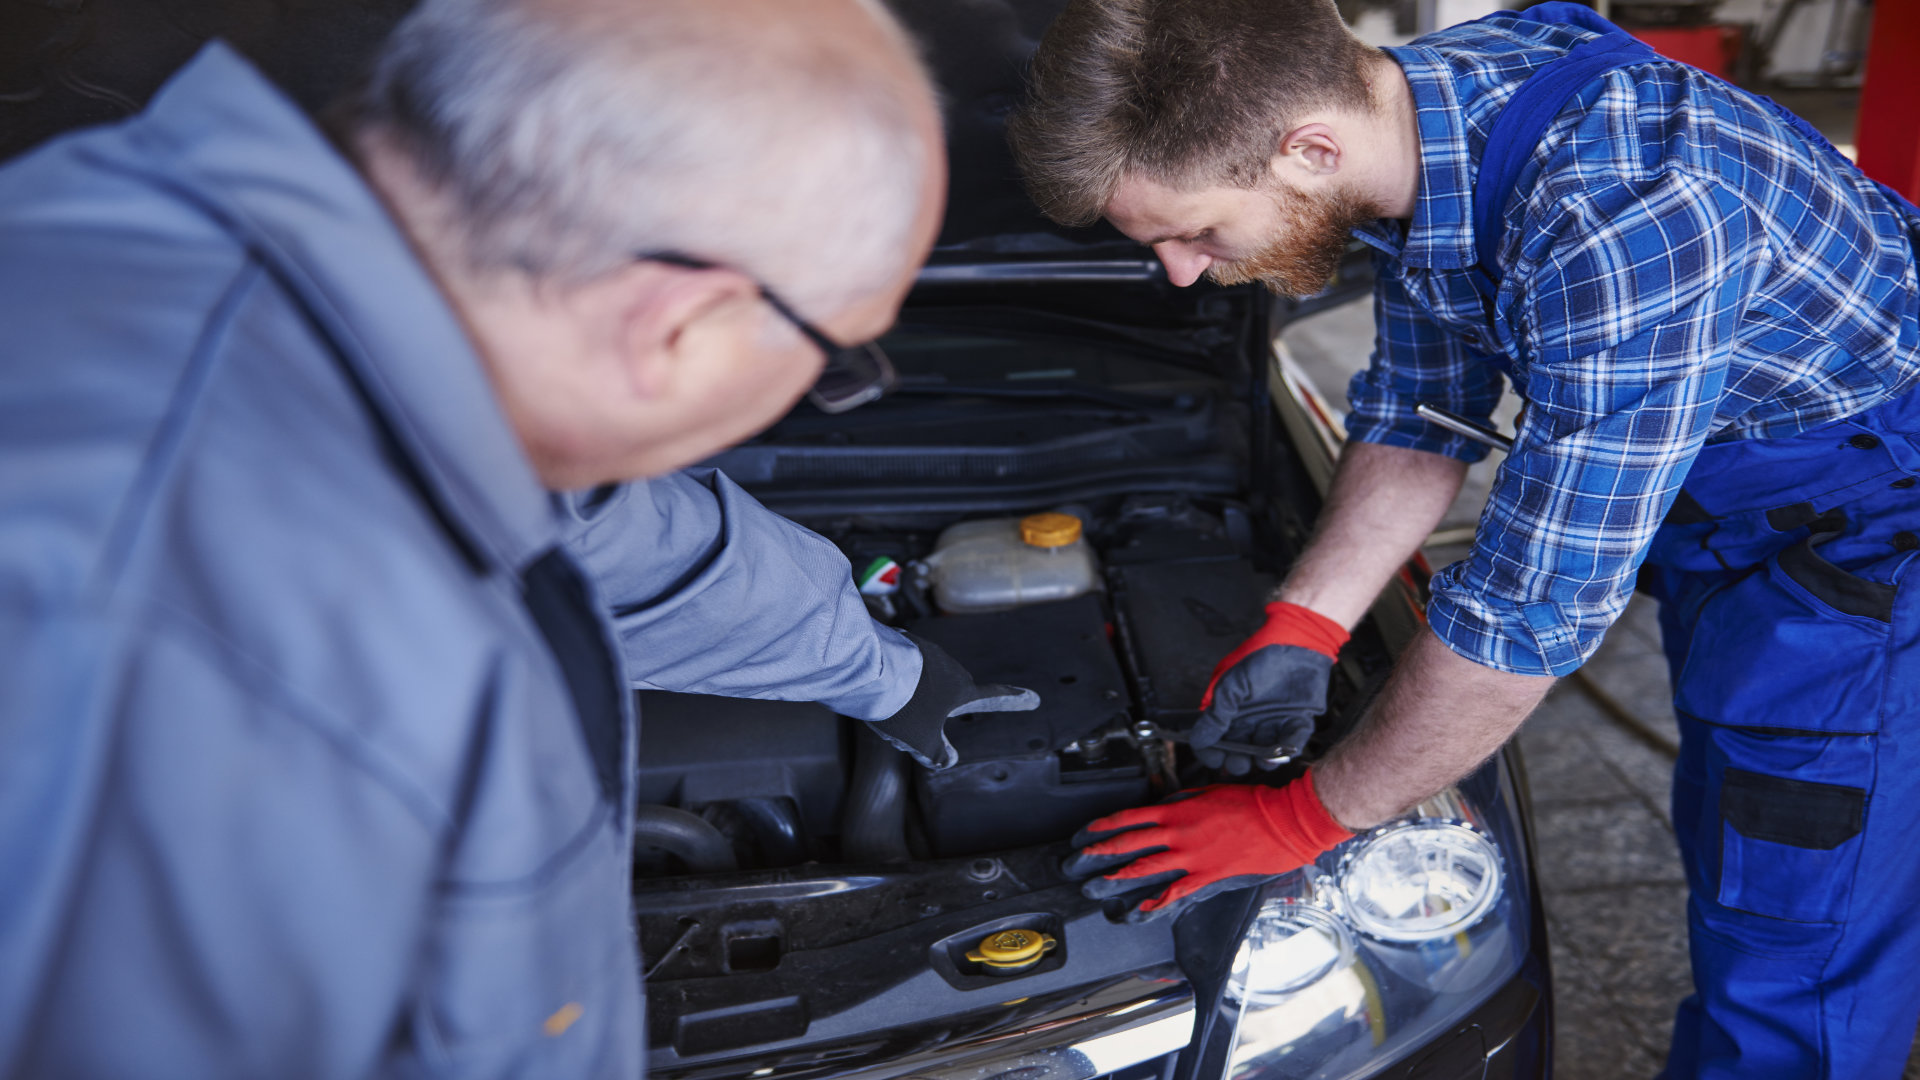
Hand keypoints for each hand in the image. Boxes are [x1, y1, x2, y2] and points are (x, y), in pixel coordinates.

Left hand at [864, 632, 1038, 768]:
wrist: (871, 671)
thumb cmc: (904, 708)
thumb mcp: (921, 741)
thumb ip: (937, 754)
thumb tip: (948, 762)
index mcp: (962, 691)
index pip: (995, 697)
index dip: (1015, 700)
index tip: (1033, 698)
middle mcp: (950, 667)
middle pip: (951, 691)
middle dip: (938, 704)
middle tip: (910, 721)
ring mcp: (927, 651)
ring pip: (925, 678)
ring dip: (912, 691)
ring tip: (887, 707)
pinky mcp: (904, 643)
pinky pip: (906, 665)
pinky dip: (897, 678)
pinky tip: (879, 689)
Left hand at [1060, 772, 1352, 922]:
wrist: (1282, 820)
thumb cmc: (1251, 802)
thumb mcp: (1209, 791)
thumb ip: (1183, 801)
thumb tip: (1163, 805)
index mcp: (1176, 810)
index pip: (1128, 817)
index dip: (1102, 826)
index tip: (1084, 834)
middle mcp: (1177, 832)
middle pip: (1127, 843)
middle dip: (1097, 854)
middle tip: (1075, 863)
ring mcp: (1191, 856)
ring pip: (1144, 868)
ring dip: (1116, 878)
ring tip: (1095, 887)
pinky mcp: (1207, 875)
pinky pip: (1176, 891)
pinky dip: (1156, 901)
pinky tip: (1140, 908)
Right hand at [1189, 601, 1346, 774]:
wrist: (1298, 643)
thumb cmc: (1262, 658)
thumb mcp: (1233, 685)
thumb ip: (1218, 714)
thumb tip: (1199, 739)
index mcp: (1231, 712)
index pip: (1215, 739)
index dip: (1211, 752)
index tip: (1213, 759)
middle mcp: (1251, 720)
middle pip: (1239, 750)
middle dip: (1236, 761)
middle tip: (1236, 763)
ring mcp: (1274, 722)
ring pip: (1265, 750)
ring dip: (1262, 760)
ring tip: (1260, 761)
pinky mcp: (1297, 721)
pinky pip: (1292, 741)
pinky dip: (1287, 749)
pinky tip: (1280, 752)